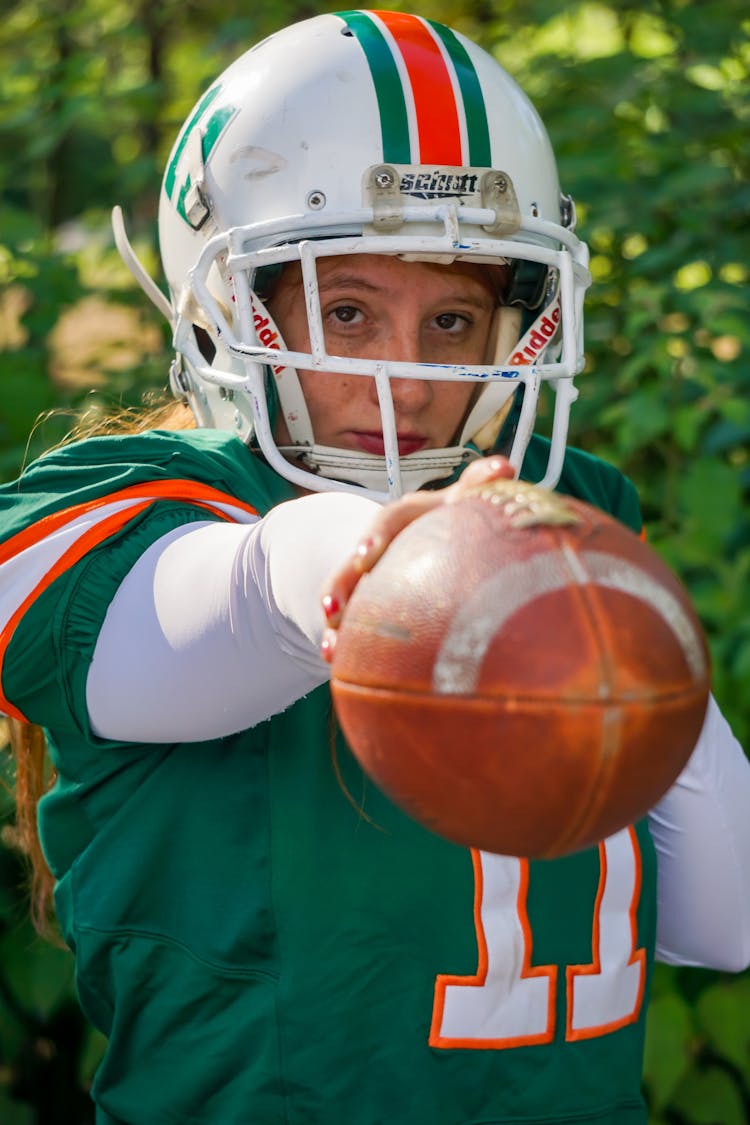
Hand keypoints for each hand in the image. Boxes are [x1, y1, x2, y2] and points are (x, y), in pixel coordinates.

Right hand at [320, 455, 515, 662]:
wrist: (443, 537)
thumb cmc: (459, 516)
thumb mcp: (467, 500)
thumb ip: (481, 484)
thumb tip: (504, 466)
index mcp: (406, 518)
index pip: (388, 523)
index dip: (374, 540)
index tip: (363, 560)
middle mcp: (382, 544)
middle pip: (354, 564)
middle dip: (340, 586)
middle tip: (333, 608)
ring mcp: (371, 573)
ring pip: (345, 593)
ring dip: (335, 618)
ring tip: (328, 647)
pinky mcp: (369, 599)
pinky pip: (351, 620)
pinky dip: (341, 640)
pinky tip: (333, 659)